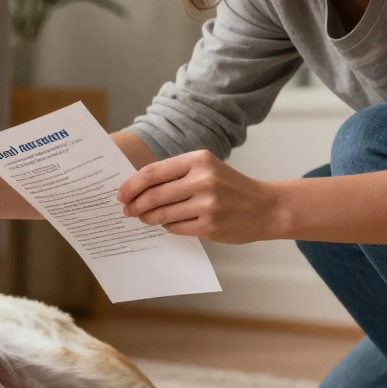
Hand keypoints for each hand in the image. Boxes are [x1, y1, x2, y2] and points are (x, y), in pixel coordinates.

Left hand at [117, 150, 281, 243]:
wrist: (266, 207)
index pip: (152, 173)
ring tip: (143, 217)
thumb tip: (137, 186)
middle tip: (127, 210)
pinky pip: (174, 227)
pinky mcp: (210, 226)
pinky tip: (167, 223)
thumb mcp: (206, 168)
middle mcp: (203, 180)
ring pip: (161, 214)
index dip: (131, 185)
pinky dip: (166, 226)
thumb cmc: (230, 186)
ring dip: (147, 217)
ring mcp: (208, 204)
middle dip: (134, 204)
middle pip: (153, 195)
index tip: (121, 194)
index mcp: (199, 160)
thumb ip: (175, 173)